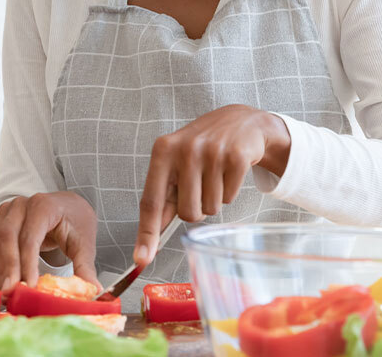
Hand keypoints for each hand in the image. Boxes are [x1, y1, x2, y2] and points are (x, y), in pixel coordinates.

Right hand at [0, 191, 97, 292]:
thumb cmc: (75, 221)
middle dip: (9, 267)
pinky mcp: (0, 220)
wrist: (67, 206)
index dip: (28, 263)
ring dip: (0, 268)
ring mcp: (8, 210)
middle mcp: (22, 205)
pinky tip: (5, 280)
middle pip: (7, 237)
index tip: (30, 286)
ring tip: (8, 292)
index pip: (30, 237)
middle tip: (11, 293)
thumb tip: (94, 290)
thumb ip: (85, 266)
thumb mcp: (84, 242)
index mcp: (44, 206)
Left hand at [135, 105, 289, 264]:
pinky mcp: (236, 157)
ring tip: (215, 175)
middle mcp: (185, 149)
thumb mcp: (176, 163)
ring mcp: (212, 152)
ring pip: (210, 208)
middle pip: (187, 213)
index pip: (151, 201)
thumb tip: (148, 239)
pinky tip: (229, 172)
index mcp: (163, 151)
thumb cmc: (202, 148)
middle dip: (196, 208)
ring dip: (215, 199)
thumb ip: (163, 197)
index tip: (141, 259)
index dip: (146, 233)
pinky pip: (230, 198)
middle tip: (201, 185)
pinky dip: (231, 192)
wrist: (240, 122)